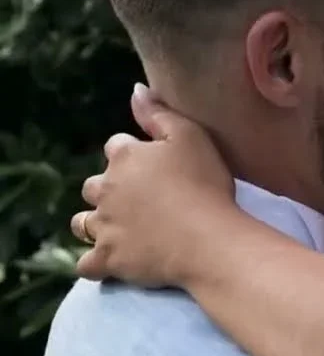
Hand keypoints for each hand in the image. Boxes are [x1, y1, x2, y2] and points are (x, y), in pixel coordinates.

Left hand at [72, 84, 235, 286]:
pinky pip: (87, 265)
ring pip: (83, 224)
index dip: (135, 156)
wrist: (207, 238)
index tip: (157, 168)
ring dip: (94, 225)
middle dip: (108, 191)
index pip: (118, 148)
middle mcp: (105, 189)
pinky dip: (95, 264)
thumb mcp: (192, 137)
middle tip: (138, 202)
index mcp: (124, 157)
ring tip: (116, 231)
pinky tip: (108, 263)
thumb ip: (160, 113)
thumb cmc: (206, 185)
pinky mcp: (108, 259)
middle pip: (94, 186)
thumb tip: (135, 90)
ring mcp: (103, 226)